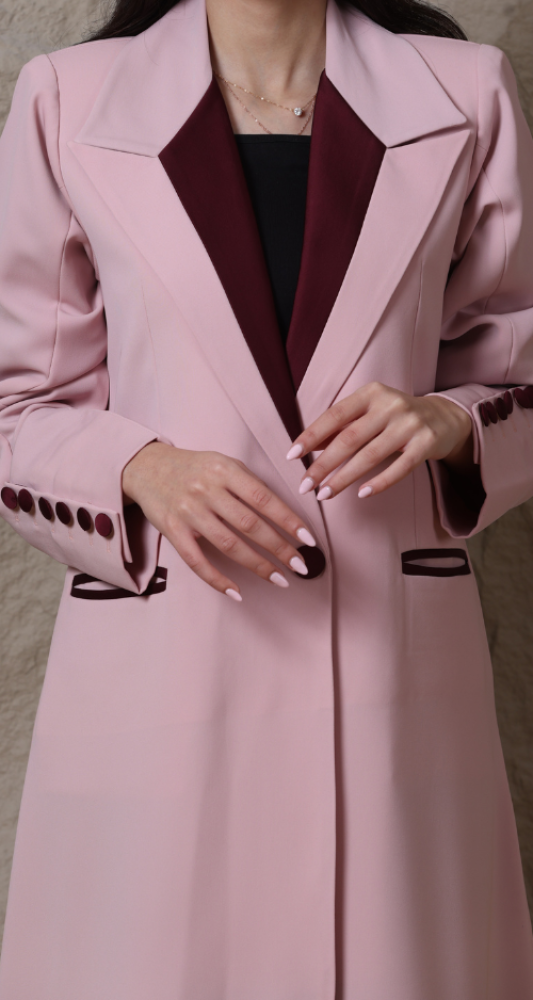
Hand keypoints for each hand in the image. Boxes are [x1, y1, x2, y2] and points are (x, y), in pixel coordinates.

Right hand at [122, 443, 316, 600]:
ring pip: (228, 545)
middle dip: (279, 548)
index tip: (308, 539)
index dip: (288, 520)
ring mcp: (188, 512)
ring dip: (257, 565)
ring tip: (279, 578)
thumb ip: (248, 484)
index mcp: (224, 470)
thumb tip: (284, 514)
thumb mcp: (222, 463)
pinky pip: (197, 561)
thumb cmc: (193, 467)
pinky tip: (237, 591)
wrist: (146, 467)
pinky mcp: (172, 531)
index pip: (263, 498)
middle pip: (249, 525)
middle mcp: (206, 490)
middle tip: (300, 565)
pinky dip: (217, 579)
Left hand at [286, 382, 473, 499]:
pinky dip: (379, 483)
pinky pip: (400, 468)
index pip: (334, 415)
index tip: (291, 457)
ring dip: (344, 478)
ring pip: (371, 455)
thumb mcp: (369, 413)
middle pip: (349, 438)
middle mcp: (390, 405)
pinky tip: (361, 494)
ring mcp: (410, 424)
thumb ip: (340, 428)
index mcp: (371, 393)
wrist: (444, 417)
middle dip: (323, 464)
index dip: (311, 436)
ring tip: (324, 495)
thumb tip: (306, 448)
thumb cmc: (395, 418)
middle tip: (304, 486)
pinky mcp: (427, 443)